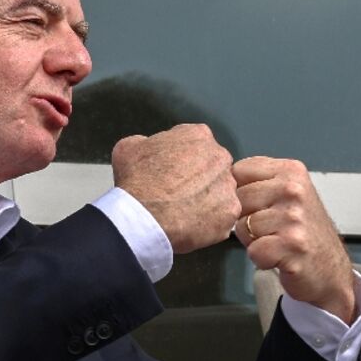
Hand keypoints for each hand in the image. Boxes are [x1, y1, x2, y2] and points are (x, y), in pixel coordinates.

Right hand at [111, 124, 239, 253]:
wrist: (144, 218)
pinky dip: (210, 221)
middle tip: (180, 192)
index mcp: (199, 135)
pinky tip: (192, 224)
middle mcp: (220, 157)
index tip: (173, 170)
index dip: (183, 158)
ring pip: (220, 191)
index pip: (196, 142)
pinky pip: (222, 216)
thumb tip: (150, 148)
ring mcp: (228, 185)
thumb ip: (148, 142)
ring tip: (185, 211)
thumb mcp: (129, 147)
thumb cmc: (136, 181)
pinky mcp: (230, 212)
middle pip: (213, 166)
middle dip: (200, 177)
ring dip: (208, 199)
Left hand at [232, 157, 355, 322]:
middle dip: (245, 218)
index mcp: (291, 171)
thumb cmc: (304, 231)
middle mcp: (293, 190)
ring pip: (242, 226)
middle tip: (270, 229)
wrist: (330, 268)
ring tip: (275, 242)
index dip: (239, 192)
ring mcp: (293, 218)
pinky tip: (278, 256)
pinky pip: (253, 251)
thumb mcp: (289, 193)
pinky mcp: (291, 246)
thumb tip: (221, 179)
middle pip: (237, 199)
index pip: (239, 171)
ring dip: (253, 241)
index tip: (259, 206)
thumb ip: (260, 181)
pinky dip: (262, 259)